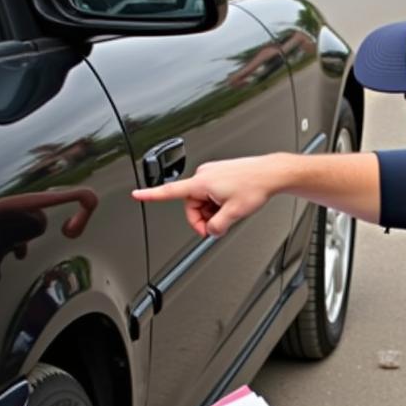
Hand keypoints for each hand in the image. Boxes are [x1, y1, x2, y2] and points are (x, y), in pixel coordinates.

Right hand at [132, 155, 287, 237]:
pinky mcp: (218, 175)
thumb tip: (210, 232)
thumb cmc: (254, 186)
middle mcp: (203, 175)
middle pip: (191, 204)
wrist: (269, 173)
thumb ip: (217, 227)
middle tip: (216, 228)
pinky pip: (210, 194)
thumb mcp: (234, 213)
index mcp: (201, 182)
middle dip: (201, 218)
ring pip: (201, 201)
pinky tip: (229, 205)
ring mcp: (211, 174)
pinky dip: (216, 203)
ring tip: (228, 213)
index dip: (151, 195)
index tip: (137, 195)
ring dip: (211, 211)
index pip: (170, 191)